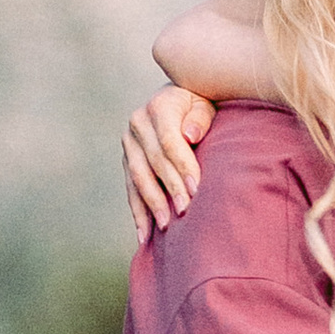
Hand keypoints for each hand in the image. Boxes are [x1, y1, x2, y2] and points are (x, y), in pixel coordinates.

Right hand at [124, 85, 214, 244]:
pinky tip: (143, 235)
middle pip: (153, 162)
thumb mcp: (206, 102)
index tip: (196, 188)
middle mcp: (138, 122)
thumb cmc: (202, 102)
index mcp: (159, 107)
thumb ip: (200, 118)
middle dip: (170, 188)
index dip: (182, 166)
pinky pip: (131, 189)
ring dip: (152, 203)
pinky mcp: (127, 159)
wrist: (181, 98)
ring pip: (139, 177)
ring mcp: (129, 142)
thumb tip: (189, 136)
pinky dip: (138, 212)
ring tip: (165, 226)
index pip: (168, 141)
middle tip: (184, 211)